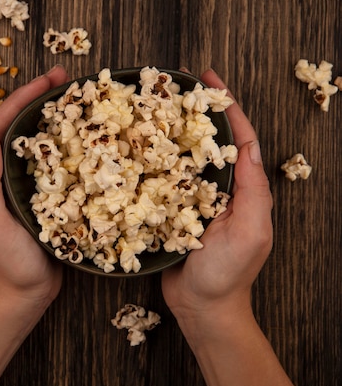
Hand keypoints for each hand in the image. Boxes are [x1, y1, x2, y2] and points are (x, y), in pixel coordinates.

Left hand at [0, 65, 68, 306]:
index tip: (46, 81)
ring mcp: (16, 185)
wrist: (22, 295)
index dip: (19, 100)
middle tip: (65, 79)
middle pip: (14, 127)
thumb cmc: (5, 263)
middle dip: (36, 99)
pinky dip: (62, 144)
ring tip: (75, 98)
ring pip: (31, 141)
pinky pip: (47, 162)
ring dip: (50, 117)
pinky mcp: (36, 196)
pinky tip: (81, 136)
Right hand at [162, 68, 273, 321]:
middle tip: (173, 85)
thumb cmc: (228, 274)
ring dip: (168, 132)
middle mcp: (217, 188)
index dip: (225, 105)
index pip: (237, 138)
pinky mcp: (169, 212)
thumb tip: (250, 147)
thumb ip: (252, 190)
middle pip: (207, 141)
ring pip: (181, 157)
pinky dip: (149, 162)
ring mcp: (191, 199)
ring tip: (150, 108)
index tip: (208, 77)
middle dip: (193, 111)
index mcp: (241, 188)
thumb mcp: (250, 231)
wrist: (202, 308)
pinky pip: (160, 181)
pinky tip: (133, 150)